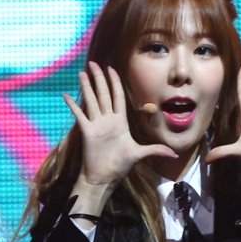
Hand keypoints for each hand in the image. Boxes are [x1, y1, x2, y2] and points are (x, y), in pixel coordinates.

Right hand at [63, 62, 176, 191]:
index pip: (117, 97)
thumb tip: (174, 155)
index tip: (111, 69)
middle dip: (99, 78)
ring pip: (91, 101)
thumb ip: (155, 150)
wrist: (104, 178)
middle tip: (94, 63)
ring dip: (86, 87)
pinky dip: (73, 106)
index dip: (115, 82)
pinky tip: (66, 95)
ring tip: (82, 73)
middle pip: (103, 94)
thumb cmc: (120, 166)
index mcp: (119, 122)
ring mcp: (96, 125)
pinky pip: (79, 115)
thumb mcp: (139, 155)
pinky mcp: (87, 132)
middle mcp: (107, 120)